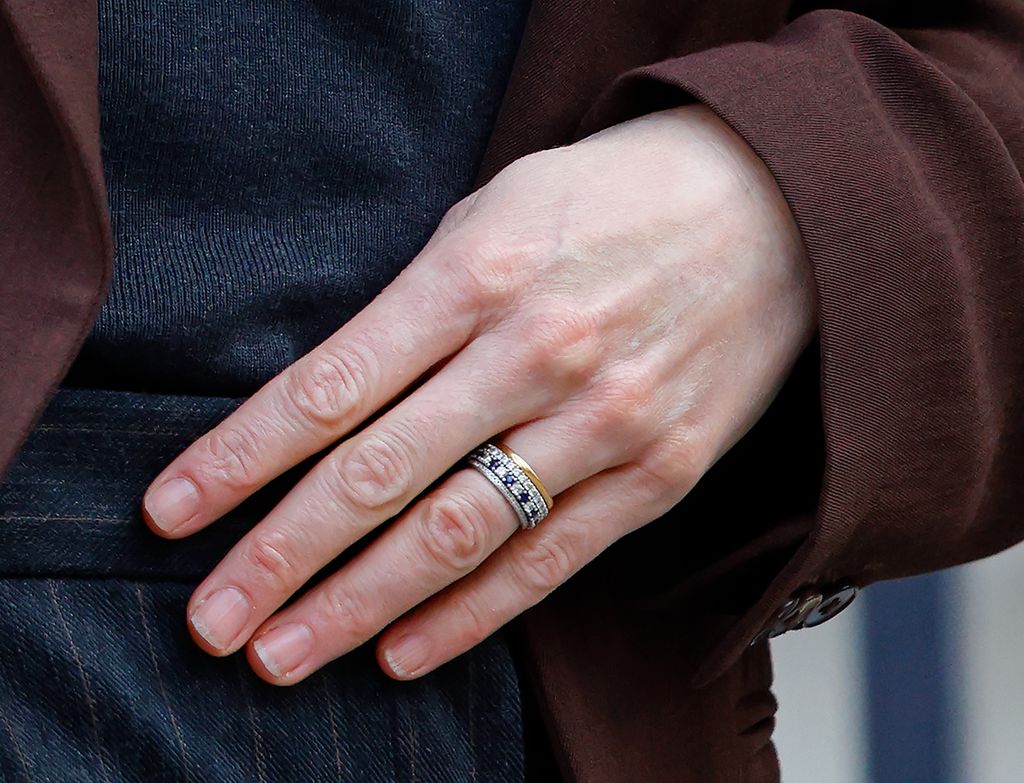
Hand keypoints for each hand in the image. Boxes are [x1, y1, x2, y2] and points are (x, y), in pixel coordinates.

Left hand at [142, 104, 816, 684]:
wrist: (776, 212)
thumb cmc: (616, 201)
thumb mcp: (499, 211)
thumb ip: (418, 303)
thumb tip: (331, 400)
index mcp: (477, 275)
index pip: (330, 387)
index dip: (239, 459)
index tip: (172, 514)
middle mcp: (533, 355)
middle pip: (378, 476)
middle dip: (280, 557)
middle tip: (211, 623)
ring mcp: (602, 422)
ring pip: (457, 536)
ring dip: (360, 606)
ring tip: (284, 655)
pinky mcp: (655, 474)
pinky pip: (549, 562)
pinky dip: (469, 617)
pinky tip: (402, 653)